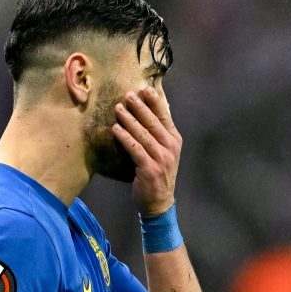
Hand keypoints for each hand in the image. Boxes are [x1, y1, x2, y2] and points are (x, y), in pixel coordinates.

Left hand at [112, 88, 182, 216]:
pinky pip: (135, 149)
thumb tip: (147, 111)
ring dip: (129, 119)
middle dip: (140, 107)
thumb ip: (158, 134)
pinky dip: (125, 137)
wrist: (159, 202)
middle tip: (127, 95)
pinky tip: (115, 129)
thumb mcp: (163, 152)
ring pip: (143, 134)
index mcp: (175, 141)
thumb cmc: (158, 174)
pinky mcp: (149, 168)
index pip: (165, 116)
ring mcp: (161, 158)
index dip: (154, 101)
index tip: (144, 89)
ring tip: (118, 108)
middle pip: (153, 122)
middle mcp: (171, 148)